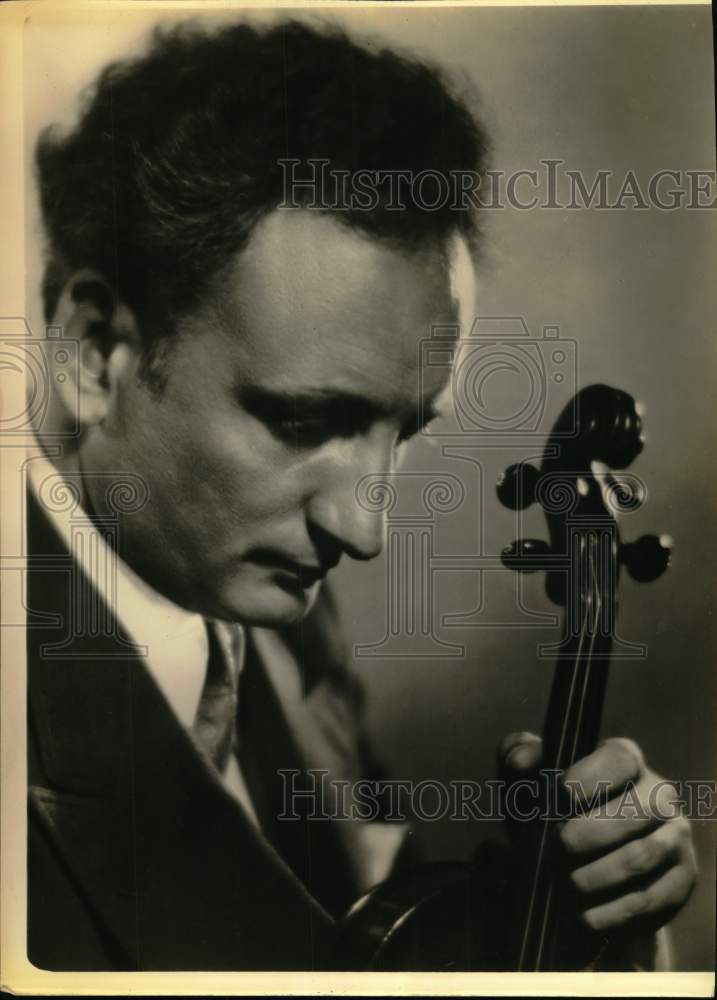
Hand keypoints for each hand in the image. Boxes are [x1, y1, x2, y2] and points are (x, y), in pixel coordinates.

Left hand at [498, 732, 696, 939]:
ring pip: (638, 859)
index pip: (616, 759)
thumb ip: (519, 758)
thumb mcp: (529, 781)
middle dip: (581, 839)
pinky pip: (648, 900)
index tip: (551, 801)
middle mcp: (659, 792)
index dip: (582, 780)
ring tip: (562, 886)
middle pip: (629, 816)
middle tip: (551, 854)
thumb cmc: (552, 810)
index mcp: (624, 758)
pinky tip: (582, 914)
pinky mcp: (681, 879)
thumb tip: (520, 762)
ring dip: (592, 878)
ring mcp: (675, 836)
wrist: (583, 865)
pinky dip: (608, 913)